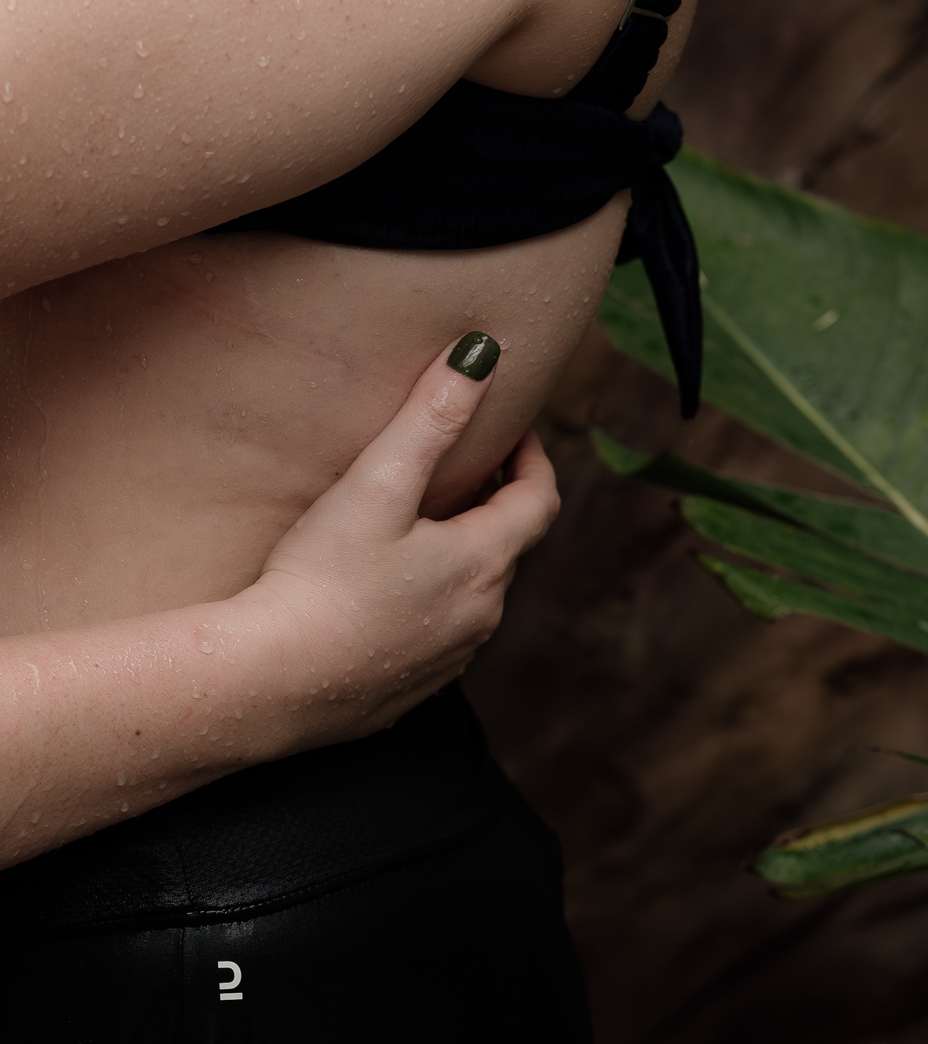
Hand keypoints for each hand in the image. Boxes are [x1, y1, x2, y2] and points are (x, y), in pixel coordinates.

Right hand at [242, 335, 558, 745]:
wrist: (272, 684)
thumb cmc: (320, 581)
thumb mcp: (377, 484)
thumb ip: (431, 417)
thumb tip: (481, 355)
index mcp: (484, 563)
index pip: (538, 501)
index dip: (532, 459)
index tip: (511, 431)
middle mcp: (481, 616)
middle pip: (505, 547)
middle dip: (489, 504)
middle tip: (458, 468)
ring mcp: (450, 658)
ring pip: (472, 594)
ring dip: (458, 556)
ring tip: (415, 527)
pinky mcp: (412, 688)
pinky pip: (436, 635)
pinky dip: (426, 603)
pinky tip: (380, 592)